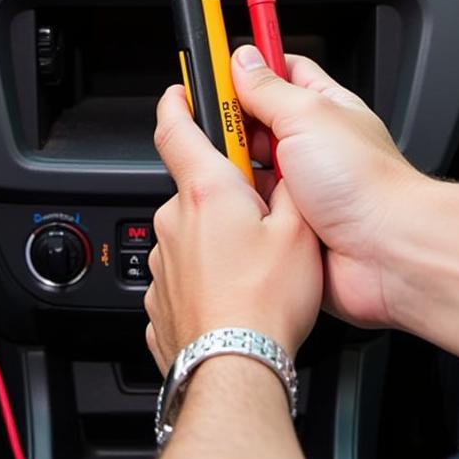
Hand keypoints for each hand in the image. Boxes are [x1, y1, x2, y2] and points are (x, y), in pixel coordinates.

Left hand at [144, 84, 322, 372]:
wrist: (234, 368)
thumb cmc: (265, 304)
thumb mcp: (299, 232)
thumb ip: (290, 191)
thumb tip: (285, 175)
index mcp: (207, 192)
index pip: (176, 127)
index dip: (178, 101)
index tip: (182, 90)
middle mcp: (175, 220)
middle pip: (195, 188)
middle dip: (225, 195)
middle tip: (261, 218)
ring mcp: (162, 261)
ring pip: (191, 233)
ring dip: (217, 239)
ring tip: (253, 268)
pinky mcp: (159, 296)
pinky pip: (185, 273)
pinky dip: (207, 277)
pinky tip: (235, 295)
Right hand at [231, 44, 426, 328]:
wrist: (386, 254)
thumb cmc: (367, 185)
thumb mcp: (307, 115)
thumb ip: (268, 87)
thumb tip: (242, 60)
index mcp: (324, 108)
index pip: (283, 71)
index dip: (252, 66)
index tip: (219, 67)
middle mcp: (313, 145)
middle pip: (259, 119)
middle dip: (232, 120)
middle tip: (211, 122)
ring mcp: (302, 185)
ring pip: (251, 165)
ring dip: (235, 166)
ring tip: (221, 165)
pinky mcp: (291, 222)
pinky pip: (253, 206)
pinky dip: (240, 204)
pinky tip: (232, 201)